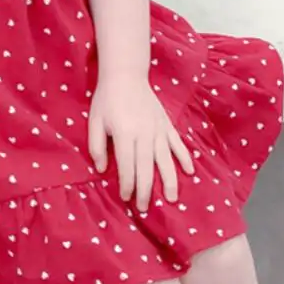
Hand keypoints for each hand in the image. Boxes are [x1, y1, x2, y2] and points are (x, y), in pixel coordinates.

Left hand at [88, 73, 194, 212]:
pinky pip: (178, 144)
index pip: (127, 166)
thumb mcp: (94, 120)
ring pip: (166, 160)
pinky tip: (189, 172)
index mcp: (124, 133)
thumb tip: (101, 169)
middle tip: (145, 208)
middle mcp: (144, 134)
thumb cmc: (107, 99)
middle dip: (146, 190)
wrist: (125, 75)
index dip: (126, 184)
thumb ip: (96, 145)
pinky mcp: (167, 124)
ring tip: (172, 199)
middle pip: (146, 168)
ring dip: (169, 181)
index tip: (125, 198)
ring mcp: (158, 130)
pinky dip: (184, 158)